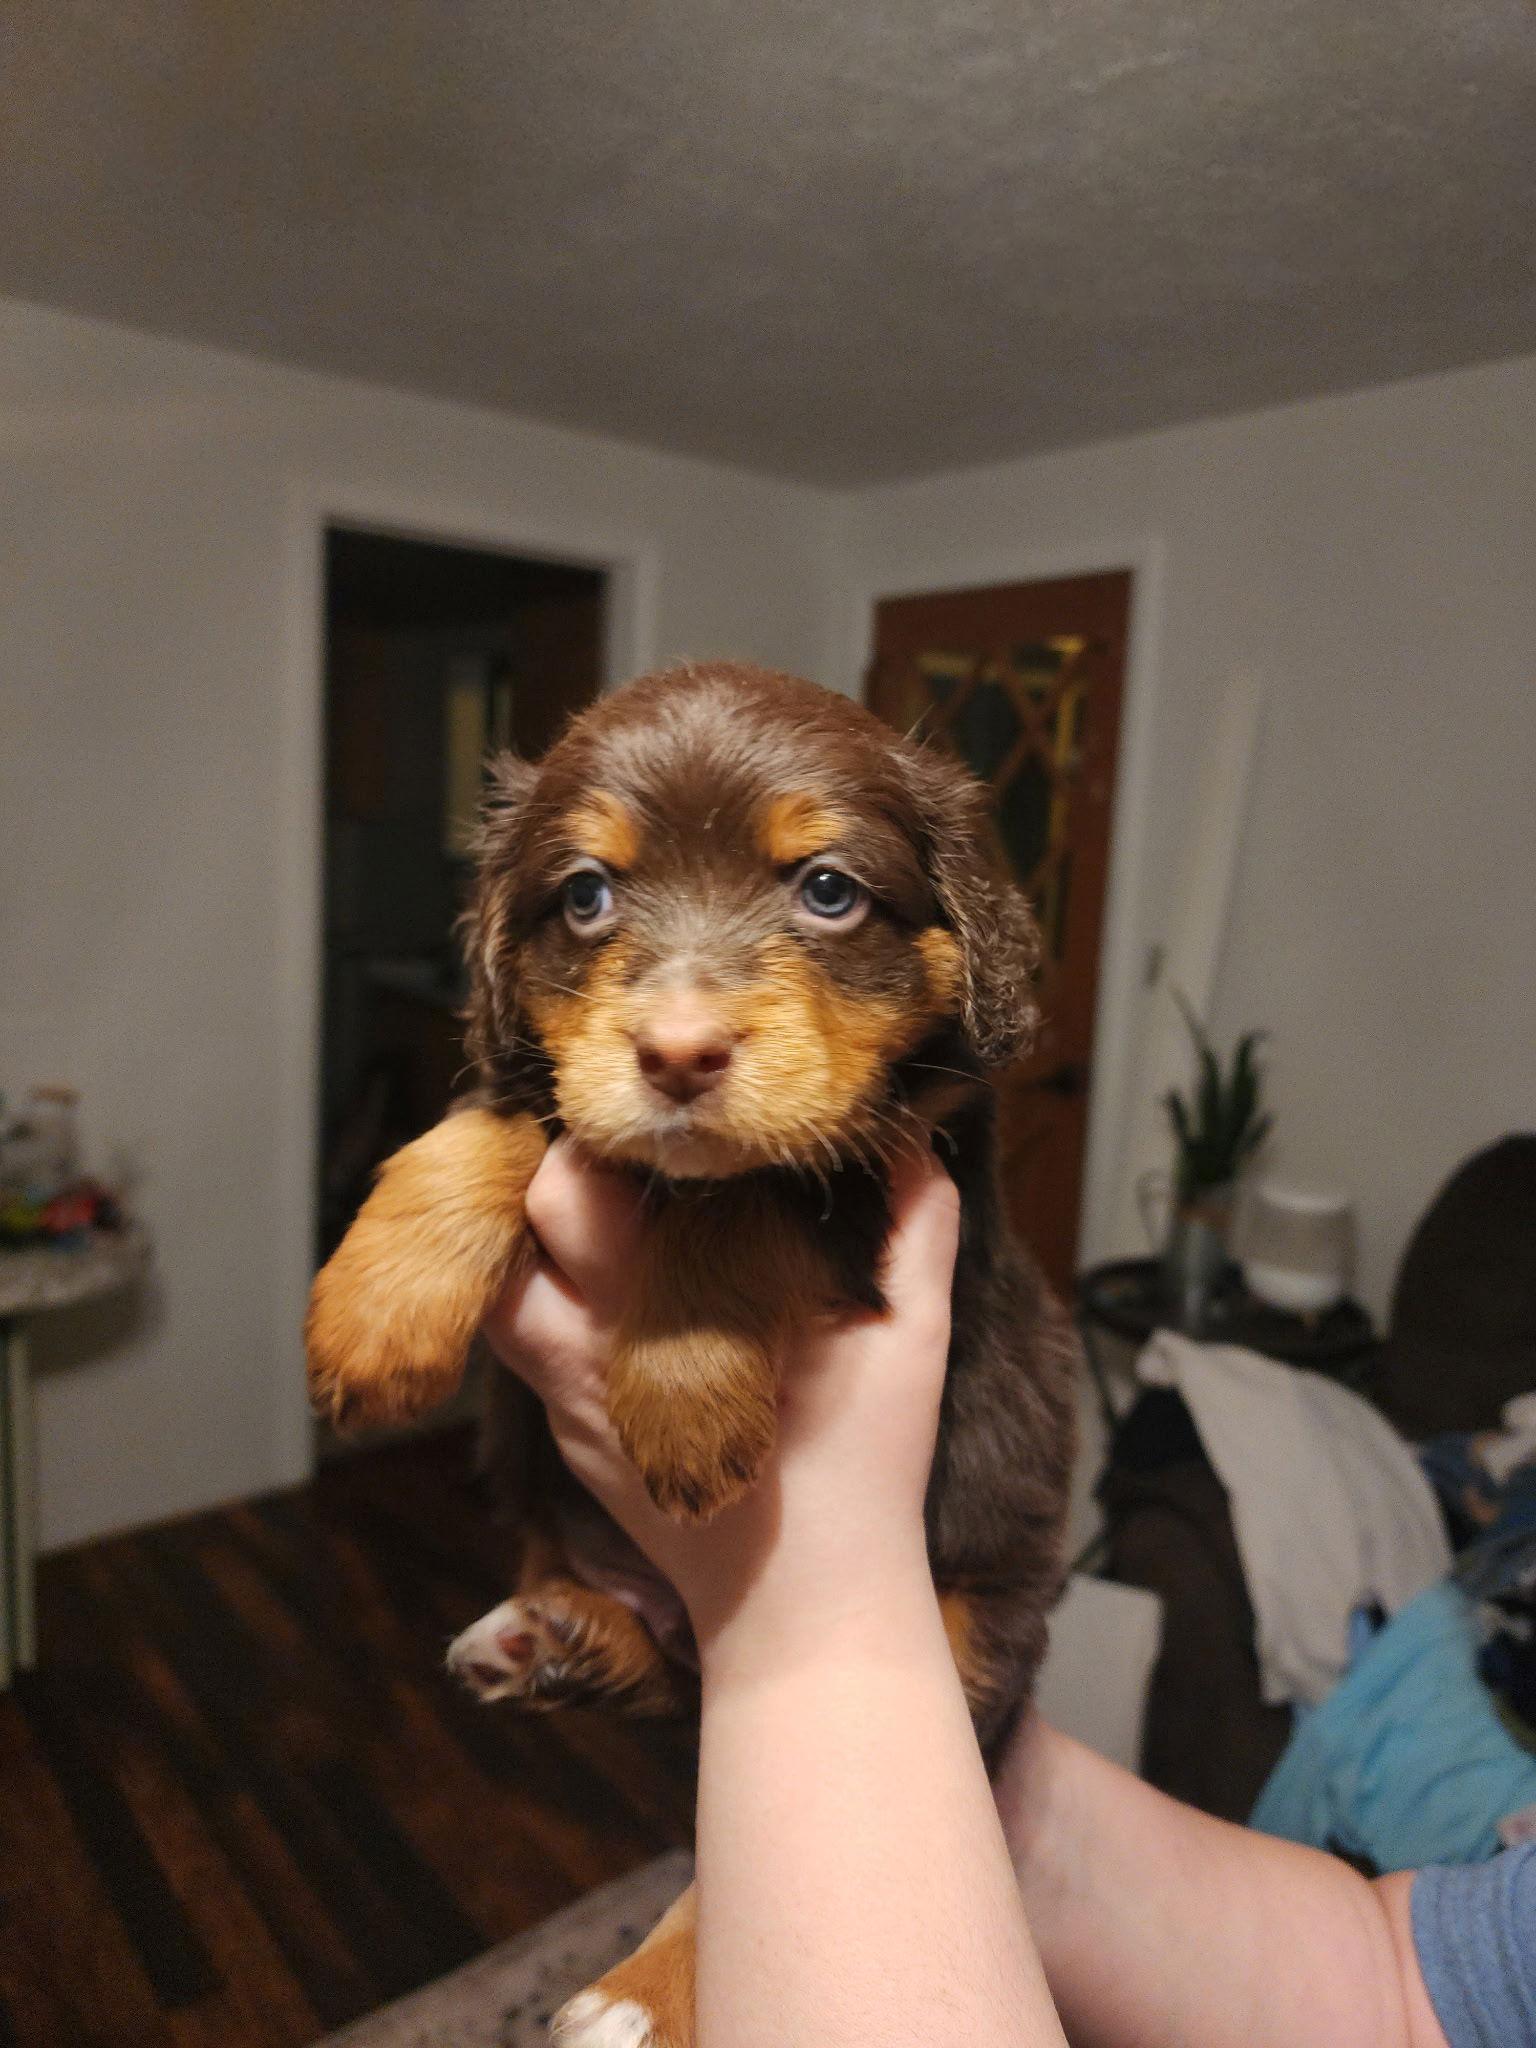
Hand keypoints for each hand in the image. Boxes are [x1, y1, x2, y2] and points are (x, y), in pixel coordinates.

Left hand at [481, 1138, 959, 1666]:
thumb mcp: (911, 1337)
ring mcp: (570, 1394)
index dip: (610, 1130)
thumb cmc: (864, 1466)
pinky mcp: (565, 1433)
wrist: (803, 1608)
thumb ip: (917, 1225)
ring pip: (501, 1281)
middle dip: (566, 1163)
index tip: (658, 1107)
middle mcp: (600, 1341)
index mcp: (678, 1302)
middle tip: (626, 1147)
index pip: (588, 1184)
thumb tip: (913, 1134)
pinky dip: (541, 1298)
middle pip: (533, 1212)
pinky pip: (521, 1343)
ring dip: (534, 1235)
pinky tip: (597, 1284)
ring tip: (595, 1209)